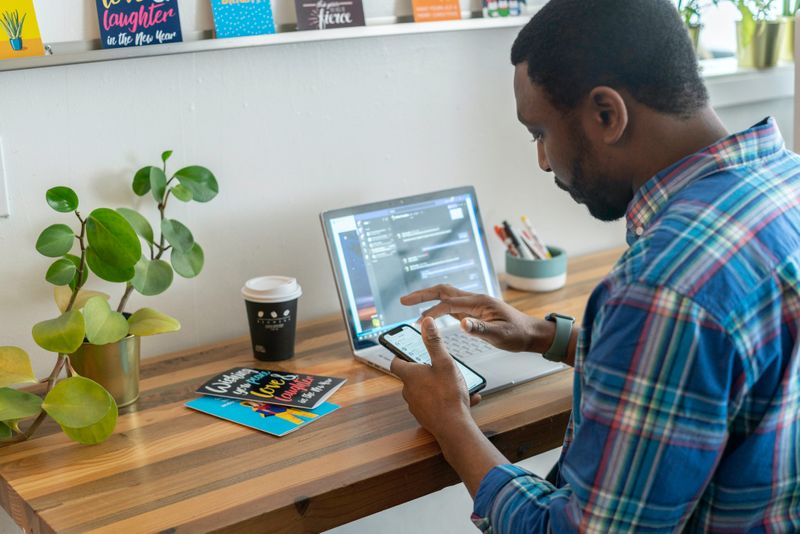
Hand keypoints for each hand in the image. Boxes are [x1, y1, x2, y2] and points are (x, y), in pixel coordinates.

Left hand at [391, 317, 480, 437]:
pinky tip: (466, 399)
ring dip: (439, 386)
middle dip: (425, 371)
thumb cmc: (448, 394)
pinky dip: (446, 400)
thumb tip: (427, 322)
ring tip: (458, 384)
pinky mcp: (426, 417)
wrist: (454, 428)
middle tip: (440, 367)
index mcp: (410, 376)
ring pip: (425, 391)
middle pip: (412, 377)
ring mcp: (416, 406)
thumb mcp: (444, 362)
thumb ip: (435, 342)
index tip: (407, 352)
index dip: (400, 356)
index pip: (396, 363)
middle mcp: (409, 391)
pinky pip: (435, 404)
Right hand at [401, 284, 555, 353]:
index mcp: (478, 302)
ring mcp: (473, 305)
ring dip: (428, 300)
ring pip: (446, 297)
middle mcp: (474, 300)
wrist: (531, 334)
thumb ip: (481, 330)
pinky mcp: (474, 312)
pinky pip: (452, 306)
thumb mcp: (501, 335)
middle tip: (403, 300)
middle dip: (422, 294)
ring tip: (411, 306)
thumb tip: (462, 324)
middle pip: (443, 291)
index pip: (448, 301)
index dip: (430, 307)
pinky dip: (438, 308)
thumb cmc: (518, 334)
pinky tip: (431, 315)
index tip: (414, 314)